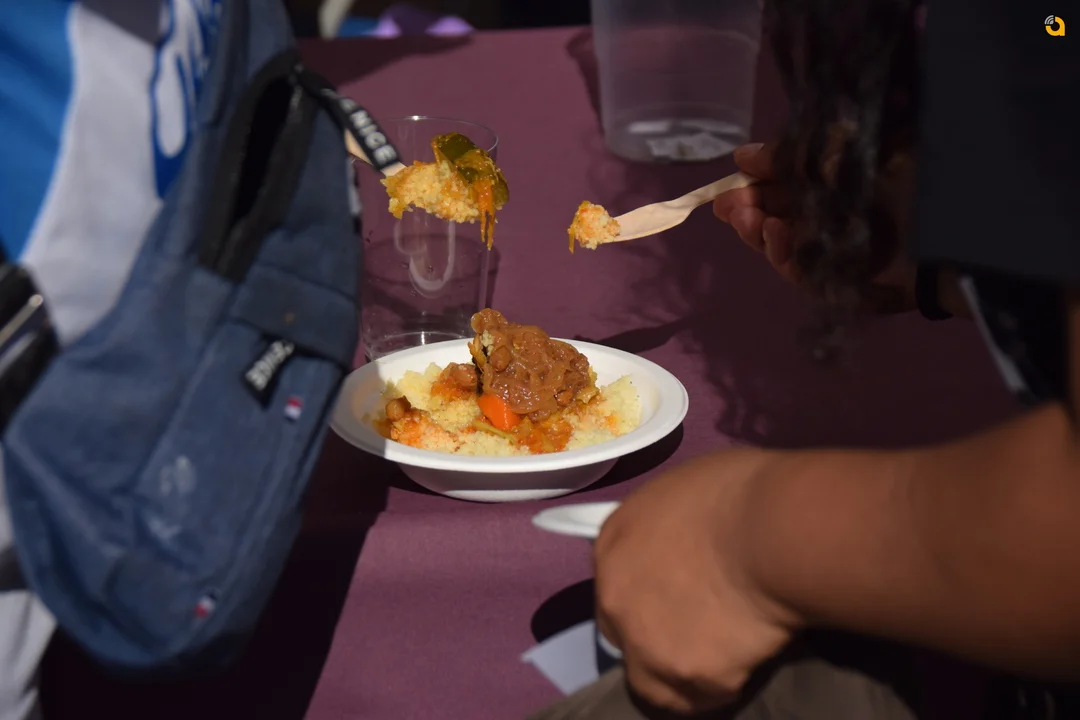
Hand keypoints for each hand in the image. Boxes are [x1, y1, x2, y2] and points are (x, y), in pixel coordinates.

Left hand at [594, 450, 799, 713]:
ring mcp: (647, 641)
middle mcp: (615, 595)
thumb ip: (672, 526)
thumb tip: (691, 540)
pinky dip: (722, 686)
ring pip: (654, 685)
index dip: (644, 593)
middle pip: (623, 636)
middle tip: (696, 632)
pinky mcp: (689, 676)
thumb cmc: (739, 491)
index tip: (672, 597)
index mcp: (613, 541)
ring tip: (716, 665)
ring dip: (679, 678)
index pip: (613, 583)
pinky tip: (746, 667)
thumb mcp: (686, 491)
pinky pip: (704, 697)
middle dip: (652, 638)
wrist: (770, 530)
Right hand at [713, 142, 917, 313]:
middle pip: (769, 216)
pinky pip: (793, 269)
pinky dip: (779, 251)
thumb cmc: (907, 185)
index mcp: (829, 188)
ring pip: (774, 245)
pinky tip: (776, 232)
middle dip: (743, 208)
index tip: (734, 171)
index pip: (779, 184)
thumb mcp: (847, 153)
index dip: (752, 180)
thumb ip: (797, 153)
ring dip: (754, 230)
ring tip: (749, 217)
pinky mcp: (830, 282)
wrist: (948, 236)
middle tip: (727, 203)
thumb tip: (743, 154)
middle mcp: (824, 220)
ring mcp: (826, 253)